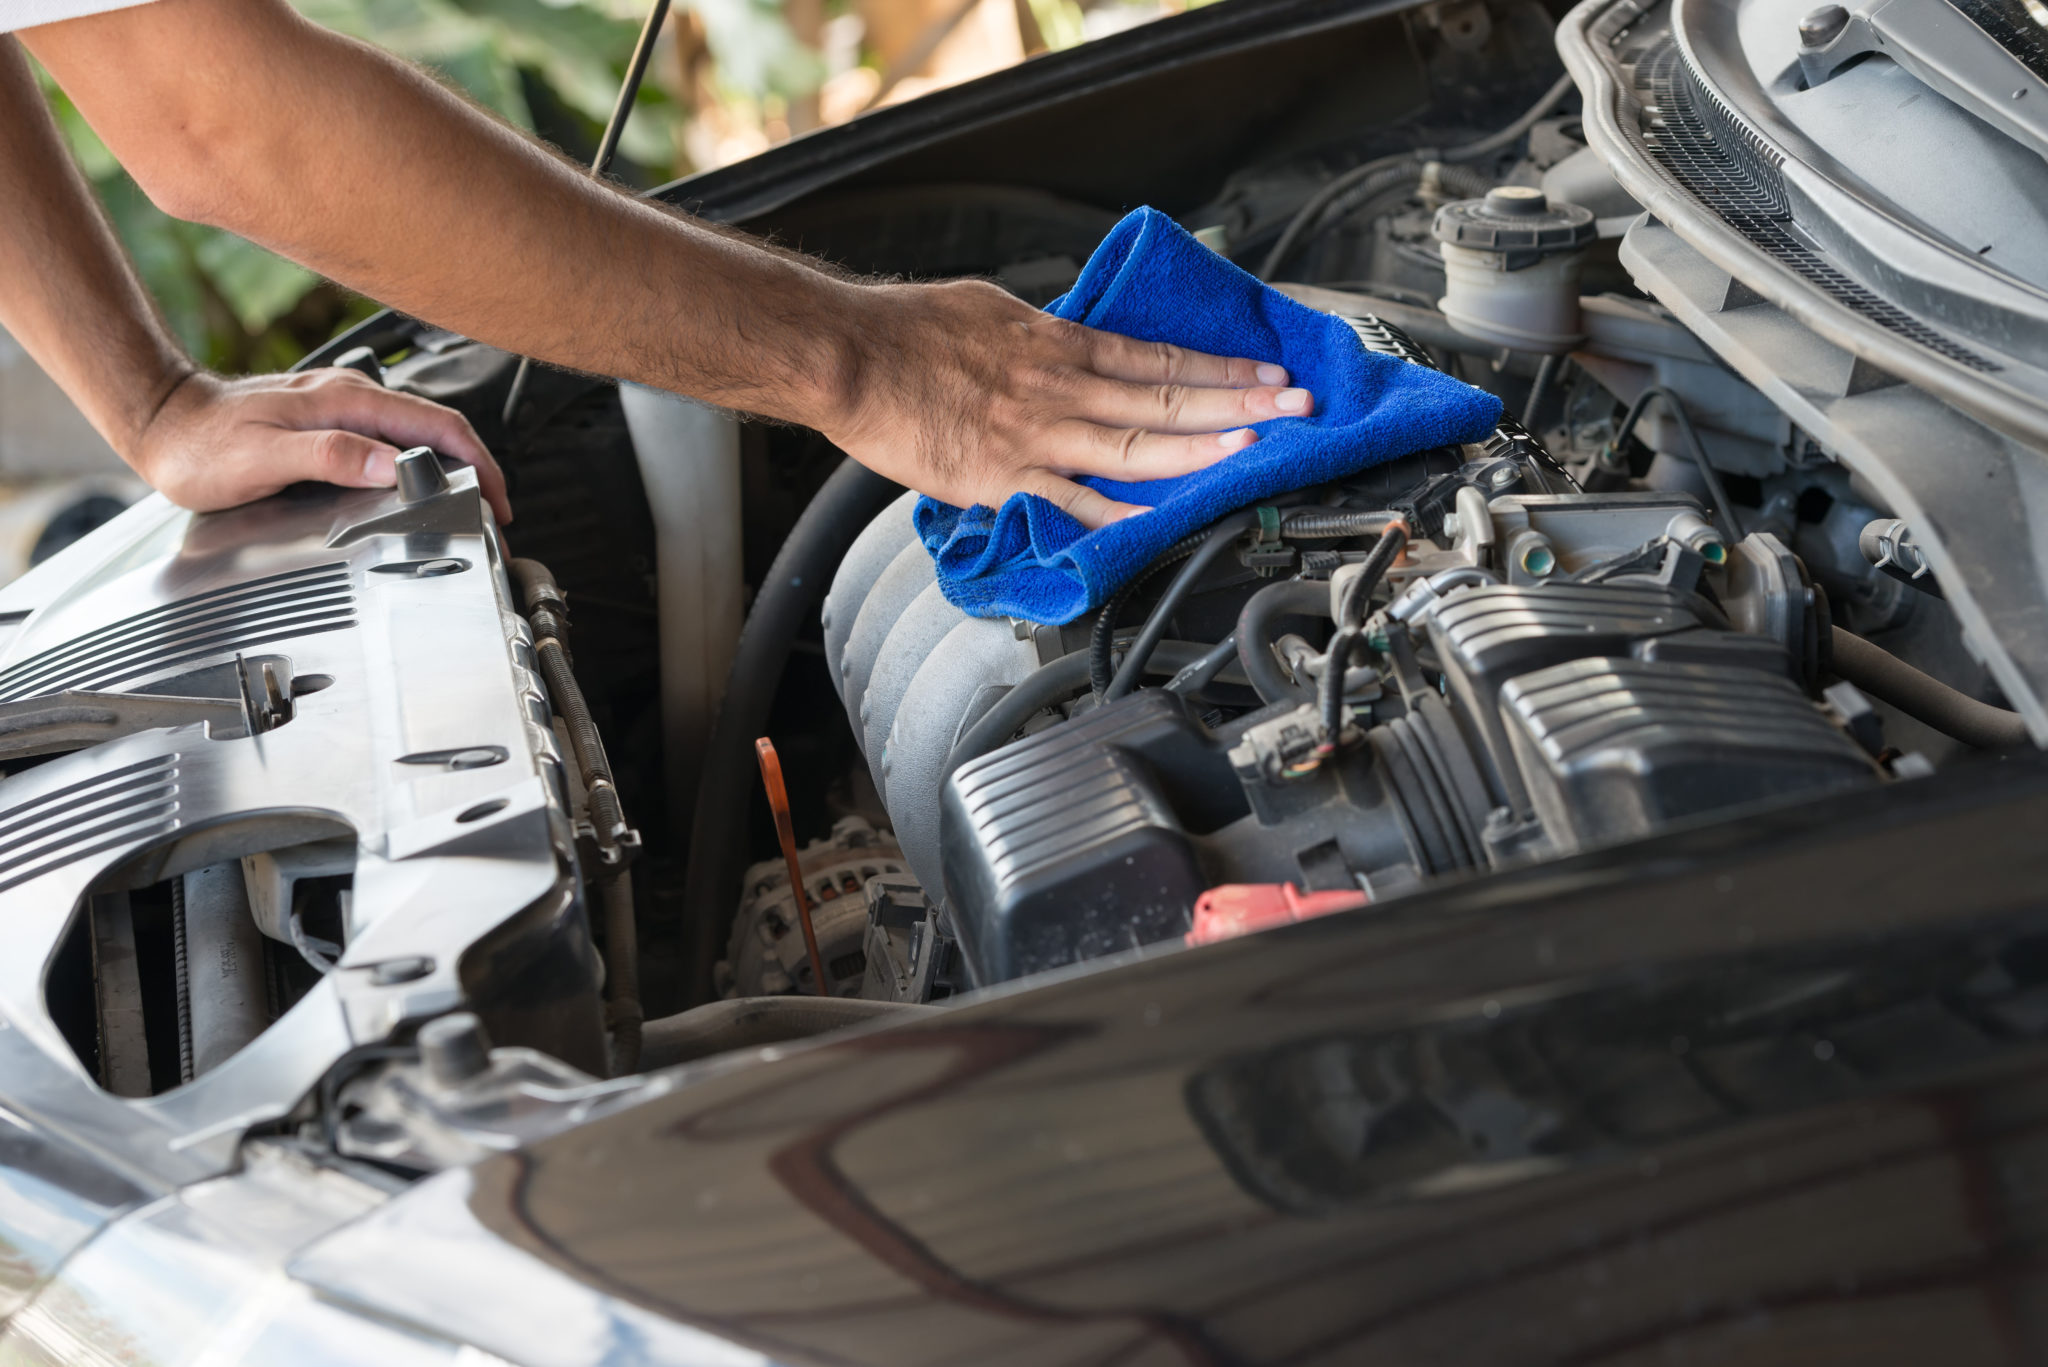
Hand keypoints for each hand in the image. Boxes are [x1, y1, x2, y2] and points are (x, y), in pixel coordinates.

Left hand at [132, 368, 510, 523]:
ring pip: (416, 433)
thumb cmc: (203, 446)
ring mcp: (341, 406)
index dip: (477, 462)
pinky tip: (416, 485)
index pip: (436, 425)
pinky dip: (419, 463)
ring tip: (465, 501)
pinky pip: (391, 438)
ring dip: (450, 465)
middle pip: (437, 427)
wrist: (163, 425)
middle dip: (476, 467)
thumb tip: (393, 463)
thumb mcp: (265, 457)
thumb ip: (332, 456)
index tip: (497, 498)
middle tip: (492, 510)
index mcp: (345, 402)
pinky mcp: (330, 420)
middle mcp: (349, 397)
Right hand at [822, 279, 1311, 528]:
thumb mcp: (991, 310)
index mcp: (1057, 343)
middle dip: (1237, 404)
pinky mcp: (1000, 478)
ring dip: (1197, 451)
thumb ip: (1042, 335)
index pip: (1159, 358)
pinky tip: (1156, 522)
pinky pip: (1070, 501)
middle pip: (1165, 399)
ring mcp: (1033, 435)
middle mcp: (1058, 387)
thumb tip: (1077, 341)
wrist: (848, 356)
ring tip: (1249, 452)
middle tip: (1294, 409)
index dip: (1220, 369)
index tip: (1267, 376)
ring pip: (1132, 445)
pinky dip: (1116, 513)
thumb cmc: (908, 331)